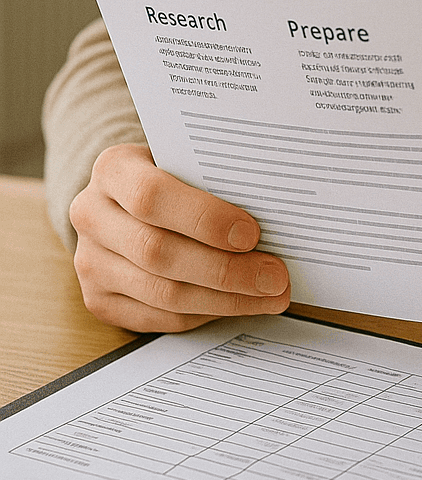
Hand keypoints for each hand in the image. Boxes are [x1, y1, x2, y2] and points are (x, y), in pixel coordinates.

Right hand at [69, 144, 290, 332]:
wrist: (126, 199)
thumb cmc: (173, 176)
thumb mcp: (187, 162)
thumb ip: (214, 181)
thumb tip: (274, 216)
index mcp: (113, 169)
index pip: (152, 197)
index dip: (204, 219)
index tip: (251, 233)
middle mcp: (91, 215)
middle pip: (158, 252)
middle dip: (225, 270)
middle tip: (274, 276)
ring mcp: (90, 262)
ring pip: (161, 293)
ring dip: (223, 300)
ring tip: (268, 295)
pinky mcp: (98, 299)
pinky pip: (157, 317)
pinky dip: (204, 313)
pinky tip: (236, 304)